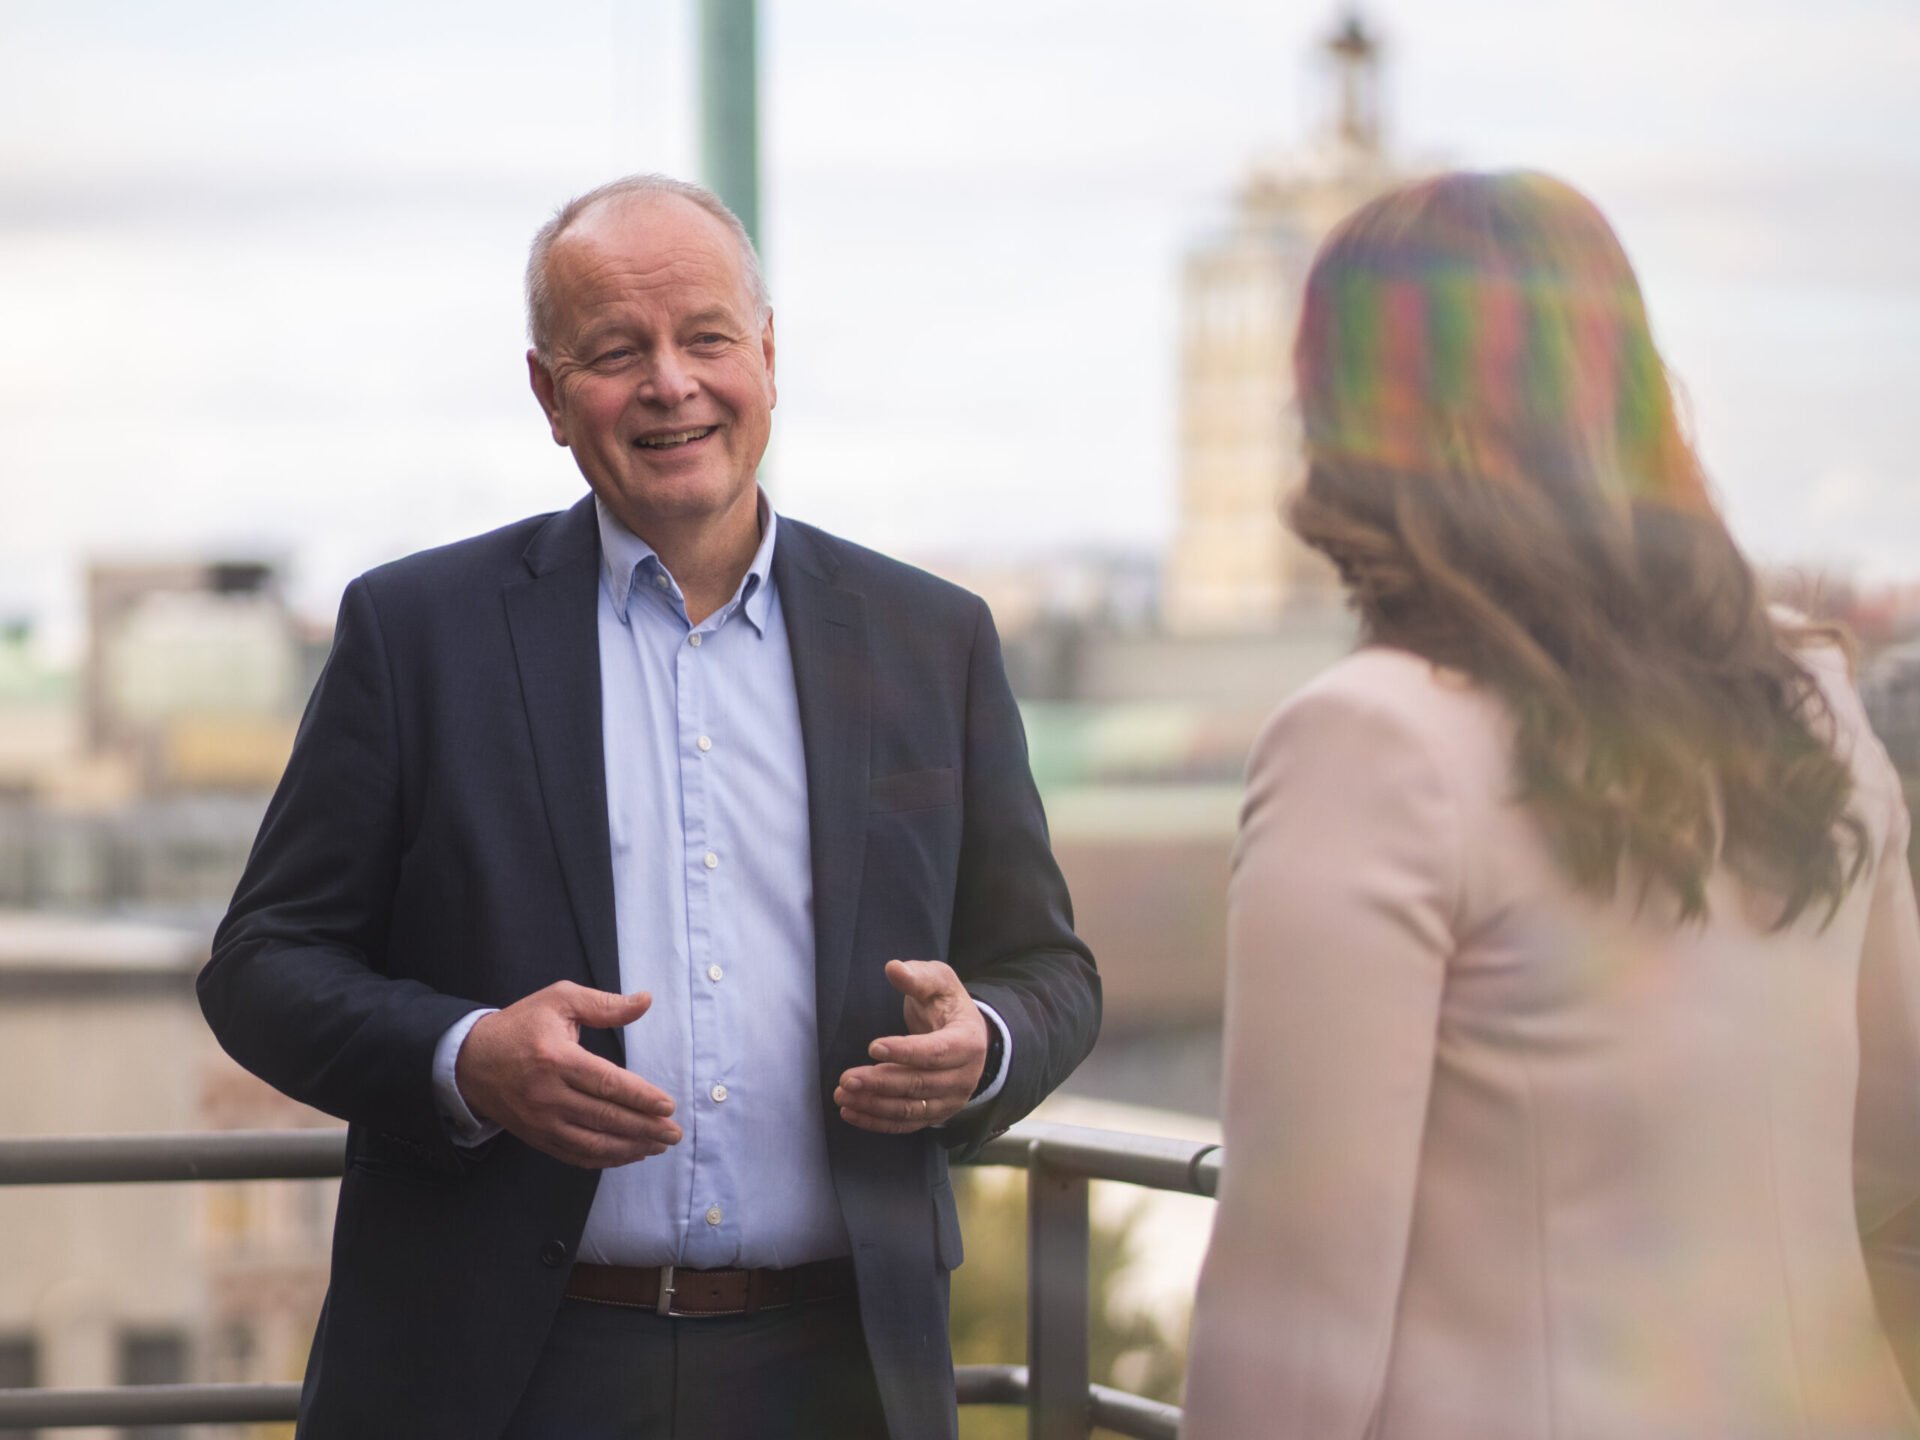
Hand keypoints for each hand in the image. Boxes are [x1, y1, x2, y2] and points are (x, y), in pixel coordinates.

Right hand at [456, 981, 681, 1168]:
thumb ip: (603, 1004)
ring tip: (658, 1146)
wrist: (470, 1061)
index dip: (640, 1097)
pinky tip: (629, 1154)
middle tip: (674, 1133)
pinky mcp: (536, 1137)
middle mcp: (547, 1095)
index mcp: (556, 1059)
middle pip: (605, 1117)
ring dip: (630, 1148)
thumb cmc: (520, 1026)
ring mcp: (540, 1121)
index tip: (668, 1106)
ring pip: (592, 1143)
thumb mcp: (559, 1000)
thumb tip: (645, 1001)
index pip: (606, 1083)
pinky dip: (605, 1159)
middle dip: (645, 1128)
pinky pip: (575, 1155)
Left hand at [834, 960, 987, 1133]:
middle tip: (846, 1078)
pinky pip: (905, 1124)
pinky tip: (850, 1112)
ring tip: (842, 1095)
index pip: (936, 1052)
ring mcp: (950, 1100)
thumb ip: (917, 976)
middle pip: (919, 1084)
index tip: (873, 1047)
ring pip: (910, 1109)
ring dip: (873, 1105)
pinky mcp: (935, 1114)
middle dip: (880, 1082)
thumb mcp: (939, 982)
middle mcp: (964, 1076)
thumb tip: (893, 968)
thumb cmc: (947, 1005)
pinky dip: (877, 1122)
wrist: (966, 1035)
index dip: (905, 1051)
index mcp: (968, 1042)